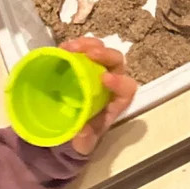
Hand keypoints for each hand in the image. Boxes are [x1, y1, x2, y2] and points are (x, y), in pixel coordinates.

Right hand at [60, 37, 138, 155]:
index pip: (127, 88)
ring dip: (89, 45)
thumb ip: (85, 141)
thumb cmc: (83, 134)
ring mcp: (96, 68)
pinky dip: (74, 45)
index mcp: (116, 100)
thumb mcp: (83, 143)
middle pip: (116, 62)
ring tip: (72, 48)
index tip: (105, 79)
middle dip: (105, 55)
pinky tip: (63, 47)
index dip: (119, 82)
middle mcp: (111, 80)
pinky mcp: (81, 62)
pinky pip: (83, 48)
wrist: (67, 126)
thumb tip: (82, 131)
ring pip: (101, 49)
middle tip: (90, 54)